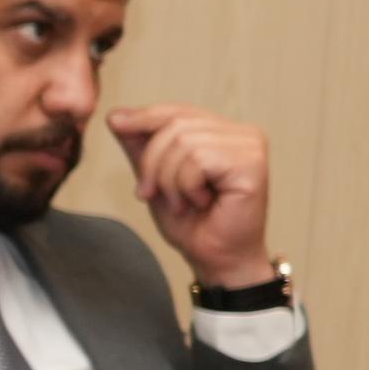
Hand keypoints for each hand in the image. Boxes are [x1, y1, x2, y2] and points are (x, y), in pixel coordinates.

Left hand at [106, 104, 273, 288]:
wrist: (215, 258)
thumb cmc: (191, 223)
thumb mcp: (155, 178)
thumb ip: (141, 146)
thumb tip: (116, 115)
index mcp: (221, 132)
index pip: (176, 111)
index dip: (143, 117)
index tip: (115, 124)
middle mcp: (241, 133)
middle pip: (175, 124)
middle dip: (152, 162)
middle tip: (151, 193)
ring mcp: (251, 145)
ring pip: (184, 142)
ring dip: (169, 180)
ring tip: (183, 202)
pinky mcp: (252, 163)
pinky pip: (199, 159)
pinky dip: (186, 185)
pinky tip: (202, 202)